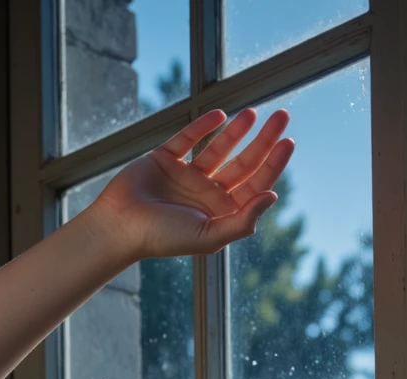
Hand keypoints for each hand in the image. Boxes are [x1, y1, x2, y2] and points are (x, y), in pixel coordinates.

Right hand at [88, 107, 292, 261]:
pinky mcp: (165, 159)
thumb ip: (241, 222)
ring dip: (238, 130)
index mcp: (220, 214)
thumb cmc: (161, 237)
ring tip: (253, 113)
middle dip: (264, 140)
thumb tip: (272, 196)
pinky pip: (188, 138)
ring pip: (219, 148)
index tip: (288, 141)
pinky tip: (219, 115)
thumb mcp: (207, 236)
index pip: (255, 186)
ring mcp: (186, 176)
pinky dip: (203, 126)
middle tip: (282, 115)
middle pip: (244, 163)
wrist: (118, 227)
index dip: (273, 164)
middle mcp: (207, 194)